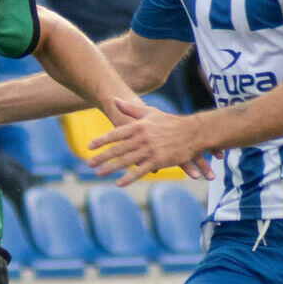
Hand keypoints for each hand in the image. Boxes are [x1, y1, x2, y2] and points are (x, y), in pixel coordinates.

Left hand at [88, 97, 216, 186]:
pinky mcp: (159, 160)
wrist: (194, 132)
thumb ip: (130, 108)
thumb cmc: (171, 122)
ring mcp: (150, 149)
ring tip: (98, 174)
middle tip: (88, 164)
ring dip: (111, 168)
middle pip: (118, 148)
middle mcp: (142, 137)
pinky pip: (141, 170)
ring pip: (127, 160)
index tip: (89, 146)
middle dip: (102, 157)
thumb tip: (113, 100)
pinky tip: (119, 183)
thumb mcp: (150, 112)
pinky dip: (129, 177)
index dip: (101, 140)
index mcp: (139, 126)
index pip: (116, 133)